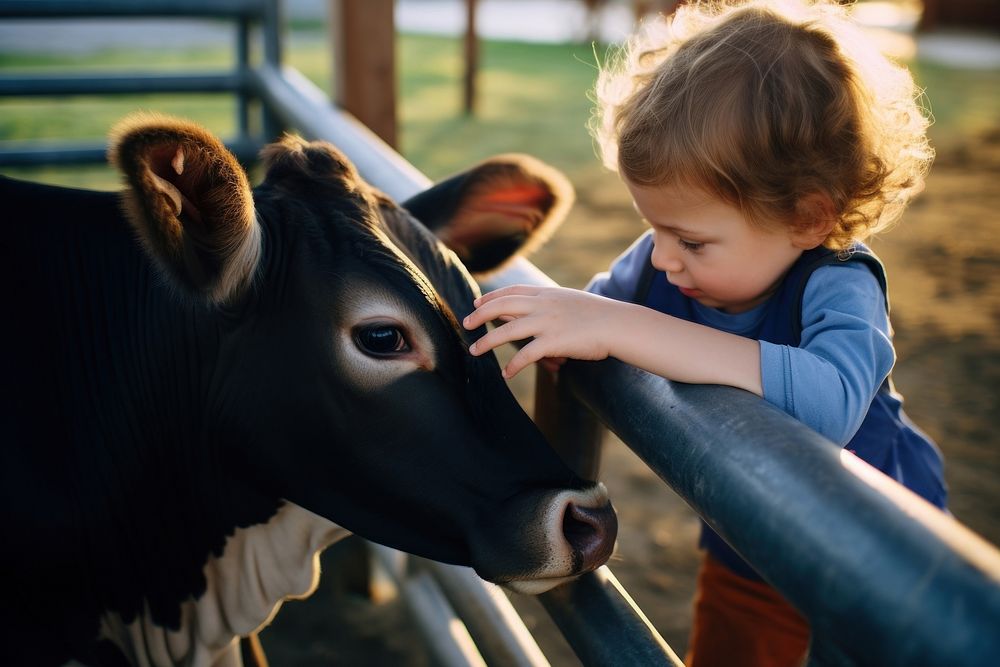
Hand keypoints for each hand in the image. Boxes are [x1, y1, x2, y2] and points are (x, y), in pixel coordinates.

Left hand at [463, 285, 622, 377]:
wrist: (618, 324)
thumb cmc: (599, 315)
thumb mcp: (571, 301)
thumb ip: (551, 304)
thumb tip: (536, 311)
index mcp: (547, 294)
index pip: (512, 291)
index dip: (491, 297)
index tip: (476, 303)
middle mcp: (543, 305)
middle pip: (502, 306)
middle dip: (480, 315)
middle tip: (466, 324)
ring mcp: (547, 323)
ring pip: (507, 331)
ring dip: (487, 342)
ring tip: (474, 351)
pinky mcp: (554, 342)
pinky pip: (526, 355)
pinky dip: (514, 366)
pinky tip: (506, 374)